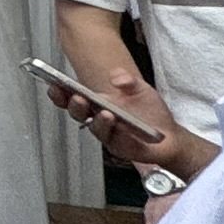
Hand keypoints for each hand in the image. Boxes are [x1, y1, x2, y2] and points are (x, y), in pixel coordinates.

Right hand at [61, 68, 215, 177]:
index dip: (60, 91)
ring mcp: (106, 132)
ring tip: (103, 111)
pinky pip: (109, 137)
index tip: (53, 82)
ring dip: (94, 117)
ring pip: (92, 125)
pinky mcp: (116, 145)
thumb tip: (115, 77)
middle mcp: (98, 117)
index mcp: (99, 101)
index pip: (73, 96)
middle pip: (76, 111)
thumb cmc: (152, 113)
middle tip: (76, 96)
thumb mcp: (142, 89)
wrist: (169, 136)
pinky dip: (109, 128)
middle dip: (72, 103)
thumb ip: (129, 80)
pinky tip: (113, 120)